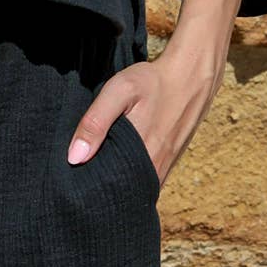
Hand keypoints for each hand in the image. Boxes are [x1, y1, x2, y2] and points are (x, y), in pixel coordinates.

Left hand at [66, 48, 224, 190]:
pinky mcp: (169, 161)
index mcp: (140, 158)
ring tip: (99, 164)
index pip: (109, 189)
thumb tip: (75, 157)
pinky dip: (132, 172)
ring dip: (118, 179)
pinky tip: (121, 157)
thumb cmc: (153, 82)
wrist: (191, 76)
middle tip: (83, 171)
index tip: (74, 178)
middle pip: (121, 191)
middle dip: (102, 184)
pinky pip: (147, 177)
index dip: (90, 186)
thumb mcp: (119, 91)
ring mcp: (164, 168)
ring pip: (135, 185)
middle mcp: (155, 170)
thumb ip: (96, 122)